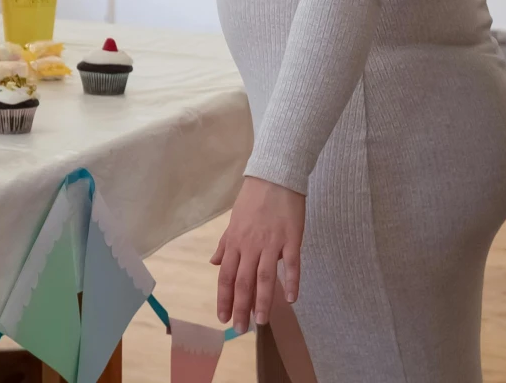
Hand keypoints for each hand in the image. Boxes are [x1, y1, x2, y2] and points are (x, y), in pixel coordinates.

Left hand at [211, 175, 304, 330]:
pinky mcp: (291, 239)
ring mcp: (271, 243)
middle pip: (244, 282)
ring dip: (263, 301)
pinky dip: (292, 282)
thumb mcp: (234, 220)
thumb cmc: (253, 199)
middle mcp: (250, 245)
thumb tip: (214, 261)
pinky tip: (291, 299)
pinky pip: (292, 264)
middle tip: (241, 329)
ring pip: (265, 277)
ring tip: (261, 322)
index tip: (223, 317)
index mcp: (235, 242)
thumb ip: (225, 243)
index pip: (226, 275)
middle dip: (241, 307)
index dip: (224, 297)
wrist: (275, 176)